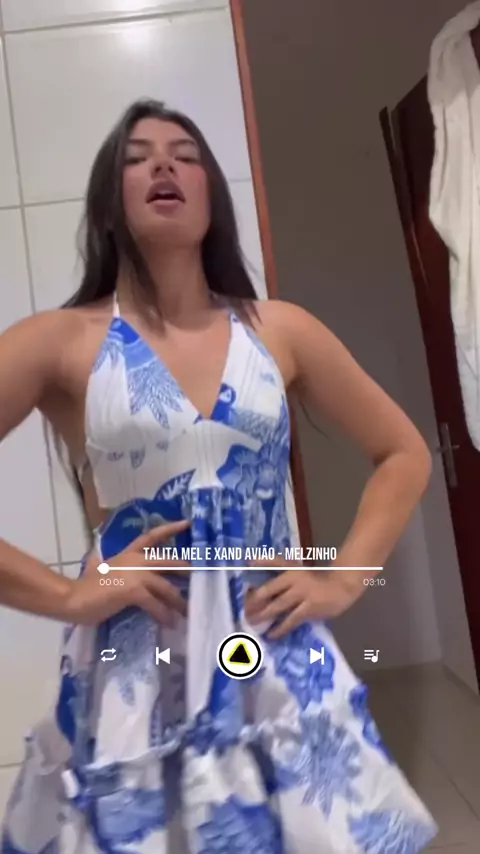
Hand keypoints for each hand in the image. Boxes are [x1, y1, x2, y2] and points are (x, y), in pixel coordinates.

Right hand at [65, 520, 190, 626]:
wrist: (74, 598)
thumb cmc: (85, 587)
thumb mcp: (97, 568)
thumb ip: (102, 563)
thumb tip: (97, 560)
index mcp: (128, 553)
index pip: (152, 536)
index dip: (170, 528)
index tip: (187, 523)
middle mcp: (135, 560)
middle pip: (169, 561)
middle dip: (186, 569)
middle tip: (201, 576)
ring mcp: (135, 574)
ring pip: (166, 587)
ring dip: (179, 601)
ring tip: (187, 612)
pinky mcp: (133, 591)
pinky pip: (156, 604)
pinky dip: (164, 615)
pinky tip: (169, 623)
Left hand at [245, 563, 360, 637]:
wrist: (341, 586)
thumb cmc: (314, 578)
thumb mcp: (294, 567)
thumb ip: (273, 564)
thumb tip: (249, 561)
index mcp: (290, 570)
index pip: (267, 577)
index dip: (255, 586)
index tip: (242, 597)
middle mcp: (295, 580)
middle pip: (269, 592)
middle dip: (255, 604)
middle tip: (244, 613)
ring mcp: (303, 594)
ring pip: (278, 606)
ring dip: (264, 615)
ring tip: (253, 623)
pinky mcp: (310, 608)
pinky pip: (292, 620)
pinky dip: (281, 628)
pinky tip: (272, 634)